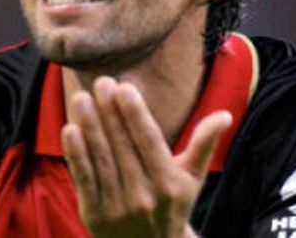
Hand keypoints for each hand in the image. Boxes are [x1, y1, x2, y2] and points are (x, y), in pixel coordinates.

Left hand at [61, 77, 230, 237]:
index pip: (149, 141)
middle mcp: (145, 196)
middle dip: (110, 112)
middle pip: (123, 146)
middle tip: (101, 82)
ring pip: (102, 159)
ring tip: (81, 97)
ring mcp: (118, 207)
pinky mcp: (94, 214)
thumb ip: (204, 144)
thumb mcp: (192, 178)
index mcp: (170, 183)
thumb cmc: (172, 205)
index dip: (135, 114)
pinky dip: (76, 155)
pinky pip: (84, 179)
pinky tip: (69, 129)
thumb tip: (226, 115)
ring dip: (90, 126)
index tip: (124, 87)